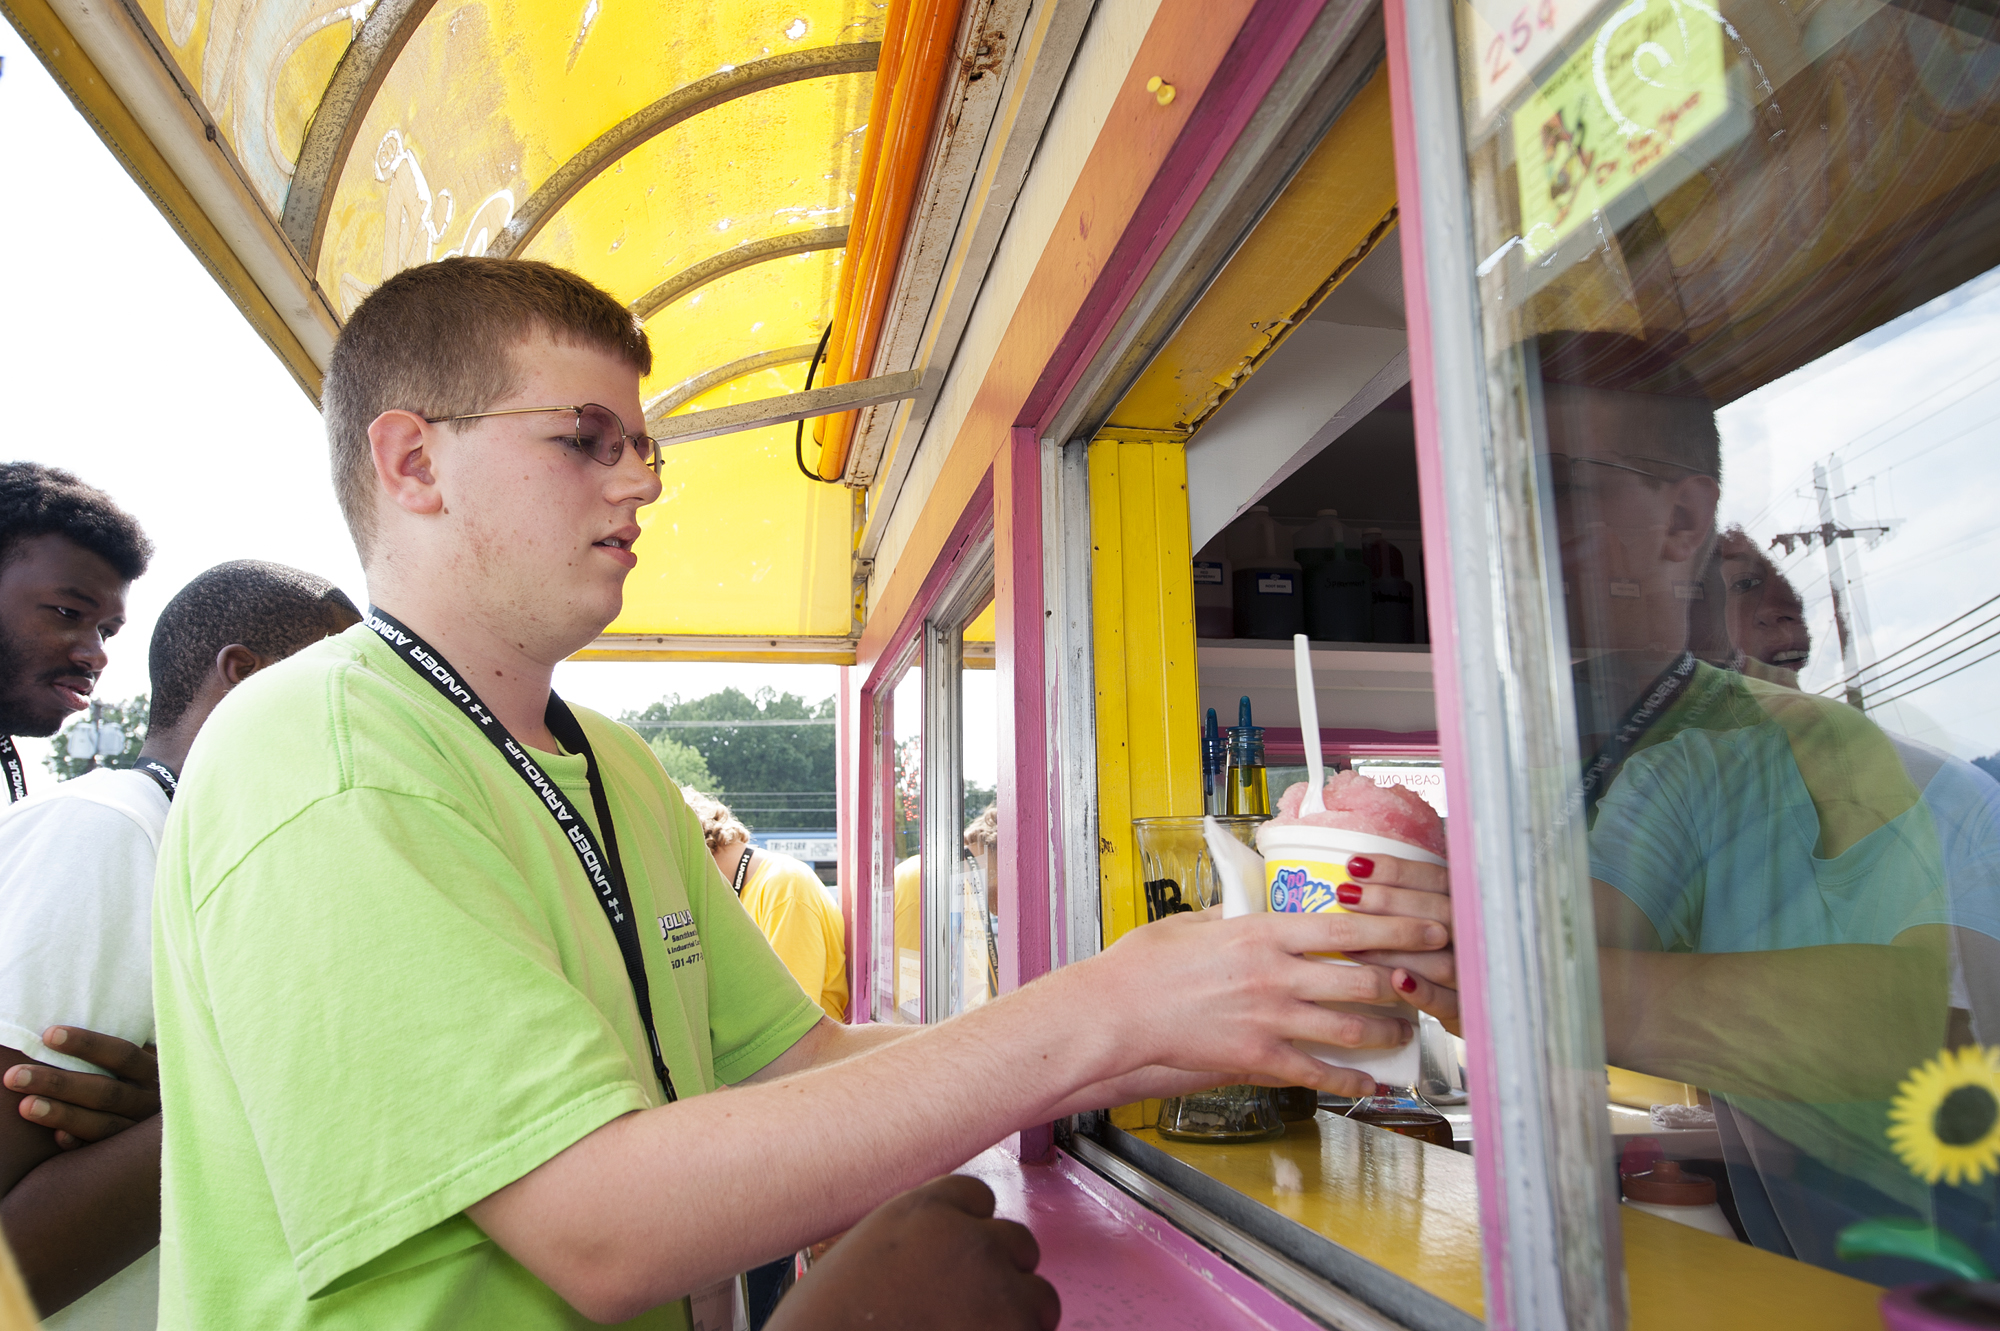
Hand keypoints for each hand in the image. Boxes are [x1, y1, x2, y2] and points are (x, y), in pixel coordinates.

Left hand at [1, 1028, 158, 1148]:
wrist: (164, 1130)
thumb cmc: (138, 1085)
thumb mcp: (141, 1066)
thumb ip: (116, 1055)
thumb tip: (58, 1032)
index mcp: (154, 1072)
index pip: (122, 1054)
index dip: (87, 1045)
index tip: (48, 1035)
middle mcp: (150, 1101)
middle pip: (105, 1091)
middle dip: (59, 1083)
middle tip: (15, 1076)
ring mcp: (140, 1130)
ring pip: (103, 1124)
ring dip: (62, 1114)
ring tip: (24, 1106)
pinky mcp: (130, 1155)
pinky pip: (102, 1151)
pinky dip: (80, 1143)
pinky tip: (57, 1138)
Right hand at [769, 1176, 1058, 1330]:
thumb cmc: (823, 1324)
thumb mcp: (859, 1256)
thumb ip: (912, 1243)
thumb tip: (938, 1260)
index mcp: (925, 1211)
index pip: (978, 1199)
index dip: (969, 1235)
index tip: (956, 1264)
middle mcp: (970, 1241)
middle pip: (1018, 1244)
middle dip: (1002, 1275)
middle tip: (968, 1309)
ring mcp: (999, 1291)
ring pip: (1039, 1298)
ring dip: (1015, 1317)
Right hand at [1079, 906, 1451, 1097]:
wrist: (1117, 1010)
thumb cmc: (1145, 963)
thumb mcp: (1195, 922)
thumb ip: (1234, 914)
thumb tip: (1255, 905)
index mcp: (1263, 931)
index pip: (1349, 926)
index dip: (1398, 928)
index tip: (1429, 926)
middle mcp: (1276, 974)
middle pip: (1363, 977)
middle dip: (1407, 981)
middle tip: (1430, 981)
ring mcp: (1270, 1018)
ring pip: (1351, 1026)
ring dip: (1387, 1030)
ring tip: (1406, 1032)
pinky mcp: (1257, 1057)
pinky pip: (1318, 1073)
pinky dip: (1352, 1081)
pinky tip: (1371, 1085)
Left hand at [1337, 852, 1459, 1034]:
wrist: (1471, 1007)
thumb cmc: (1433, 955)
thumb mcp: (1427, 918)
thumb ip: (1404, 899)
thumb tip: (1354, 872)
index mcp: (1467, 907)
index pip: (1437, 880)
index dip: (1397, 871)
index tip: (1356, 866)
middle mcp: (1476, 936)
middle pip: (1440, 912)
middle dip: (1389, 902)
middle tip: (1347, 896)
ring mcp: (1473, 974)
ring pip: (1440, 958)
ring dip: (1394, 948)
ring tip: (1352, 943)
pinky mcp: (1464, 1010)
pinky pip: (1447, 1001)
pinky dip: (1423, 990)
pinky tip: (1397, 979)